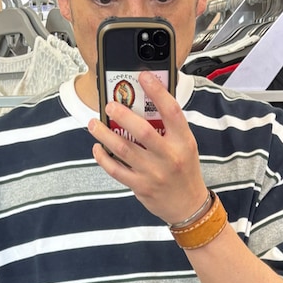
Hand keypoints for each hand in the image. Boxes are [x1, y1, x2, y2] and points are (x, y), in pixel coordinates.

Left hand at [88, 71, 208, 227]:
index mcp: (183, 141)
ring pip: (124, 149)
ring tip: (94, 124)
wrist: (188, 206)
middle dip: (122, 114)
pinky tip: (97, 147)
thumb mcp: (185, 146)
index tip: (143, 76)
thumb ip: (169, 127)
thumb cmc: (184, 171)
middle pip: (143, 130)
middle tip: (109, 105)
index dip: (157, 91)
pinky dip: (103, 158)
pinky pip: (116, 170)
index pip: (171, 111)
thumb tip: (144, 103)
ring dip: (105, 134)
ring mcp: (153, 173)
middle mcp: (169, 156)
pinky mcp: (140, 186)